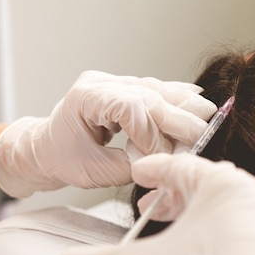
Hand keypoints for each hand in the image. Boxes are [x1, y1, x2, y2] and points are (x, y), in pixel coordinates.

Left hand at [0, 71, 216, 197]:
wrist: (45, 148)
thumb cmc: (62, 159)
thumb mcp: (93, 172)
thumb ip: (130, 165)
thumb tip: (163, 161)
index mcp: (85, 98)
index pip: (130, 108)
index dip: (151, 132)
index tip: (161, 157)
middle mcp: (100, 83)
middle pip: (149, 95)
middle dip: (179, 117)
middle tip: (202, 134)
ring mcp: (112, 82)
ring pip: (155, 89)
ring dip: (184, 103)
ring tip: (209, 113)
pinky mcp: (123, 88)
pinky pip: (154, 89)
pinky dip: (176, 96)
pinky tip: (196, 98)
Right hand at [59, 154, 254, 254]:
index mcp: (229, 189)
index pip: (184, 168)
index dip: (156, 170)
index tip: (143, 174)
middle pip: (217, 189)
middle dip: (183, 197)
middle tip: (160, 207)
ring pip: (246, 215)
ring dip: (216, 221)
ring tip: (191, 238)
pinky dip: (244, 246)